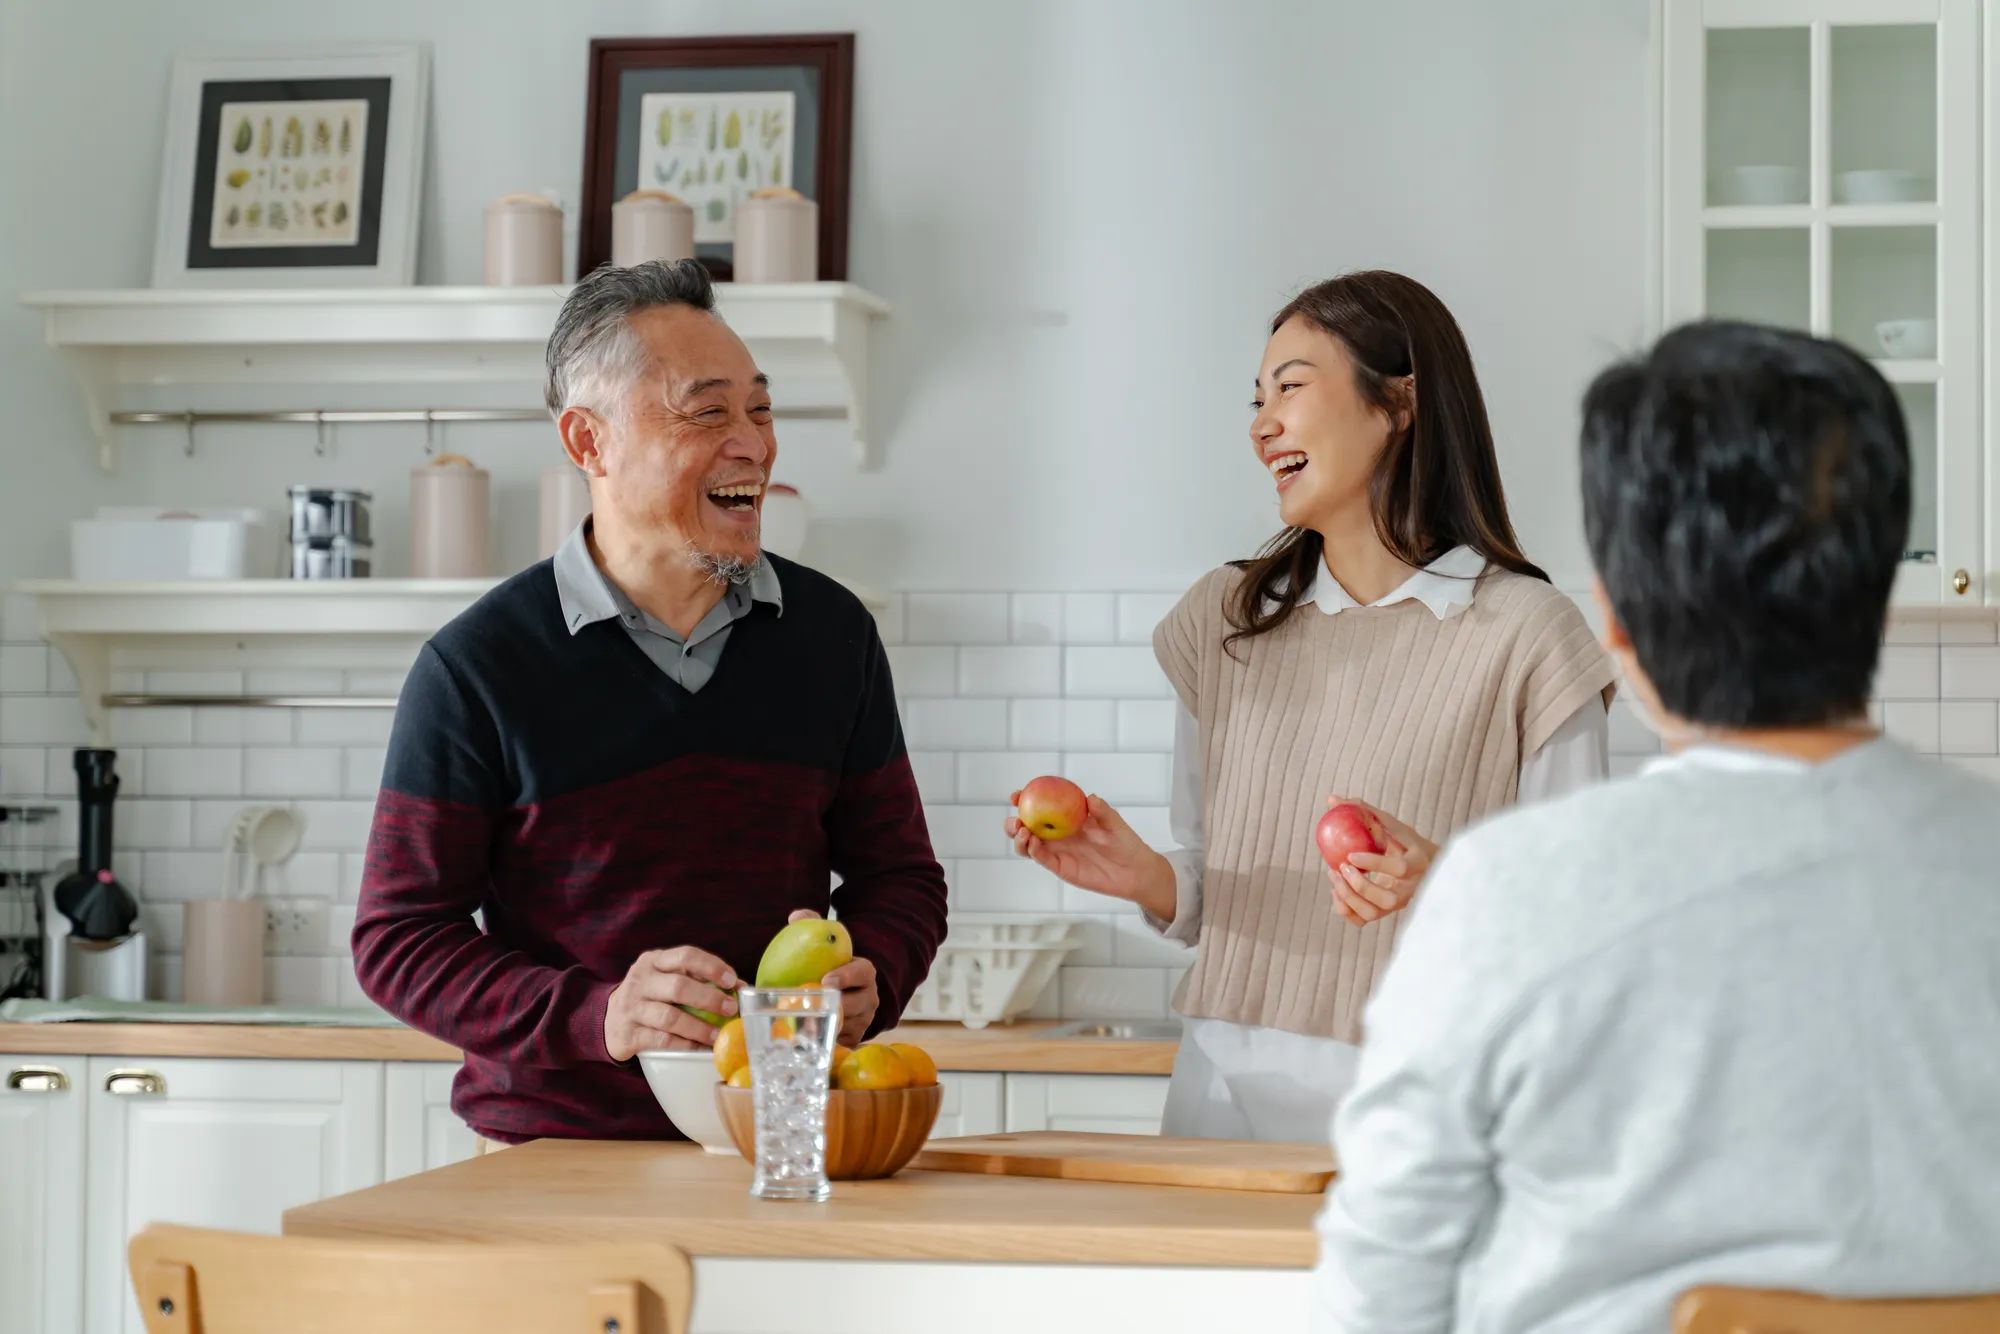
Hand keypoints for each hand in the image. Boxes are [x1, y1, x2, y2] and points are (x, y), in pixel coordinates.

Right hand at [602, 946, 738, 1061]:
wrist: (607, 1021)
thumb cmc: (649, 997)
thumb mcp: (667, 979)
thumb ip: (699, 979)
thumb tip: (740, 987)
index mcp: (653, 961)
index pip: (685, 956)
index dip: (711, 967)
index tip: (731, 981)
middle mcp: (640, 981)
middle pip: (679, 987)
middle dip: (709, 998)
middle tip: (730, 1010)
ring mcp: (631, 1008)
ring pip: (670, 1017)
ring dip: (699, 1027)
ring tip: (718, 1036)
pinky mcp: (627, 1034)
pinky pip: (660, 1040)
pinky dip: (684, 1045)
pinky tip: (699, 1048)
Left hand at [788, 909, 877, 1044]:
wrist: (839, 994)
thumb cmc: (828, 966)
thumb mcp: (823, 944)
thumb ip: (811, 925)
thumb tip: (795, 917)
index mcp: (865, 974)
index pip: (863, 972)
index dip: (847, 976)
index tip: (826, 980)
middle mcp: (869, 998)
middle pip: (855, 1005)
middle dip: (834, 1006)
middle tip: (809, 1007)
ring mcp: (863, 1021)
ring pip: (846, 1026)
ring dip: (825, 1026)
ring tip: (801, 1025)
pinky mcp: (853, 1039)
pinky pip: (840, 1043)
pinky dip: (823, 1041)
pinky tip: (805, 1039)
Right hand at [1003, 793, 1175, 918]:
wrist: (1134, 870)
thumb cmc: (1125, 842)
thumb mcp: (1115, 823)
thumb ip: (1103, 811)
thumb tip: (1090, 798)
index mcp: (1066, 818)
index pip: (1040, 806)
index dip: (1025, 800)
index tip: (1017, 794)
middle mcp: (1057, 834)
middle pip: (1026, 827)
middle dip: (1014, 823)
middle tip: (1016, 819)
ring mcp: (1057, 851)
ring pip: (1028, 845)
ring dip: (1019, 839)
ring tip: (1024, 832)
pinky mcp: (1060, 867)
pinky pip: (1042, 858)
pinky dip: (1033, 851)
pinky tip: (1033, 843)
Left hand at [1324, 798, 1437, 927]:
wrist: (1420, 865)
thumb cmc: (1401, 840)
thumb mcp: (1390, 823)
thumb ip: (1364, 811)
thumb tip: (1331, 799)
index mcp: (1418, 863)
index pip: (1399, 868)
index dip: (1374, 863)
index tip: (1350, 854)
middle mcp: (1411, 889)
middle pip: (1388, 900)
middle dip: (1360, 886)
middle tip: (1341, 867)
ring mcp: (1398, 905)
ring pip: (1373, 913)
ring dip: (1348, 897)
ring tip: (1334, 875)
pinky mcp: (1384, 913)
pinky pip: (1362, 921)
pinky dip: (1344, 910)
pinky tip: (1335, 890)